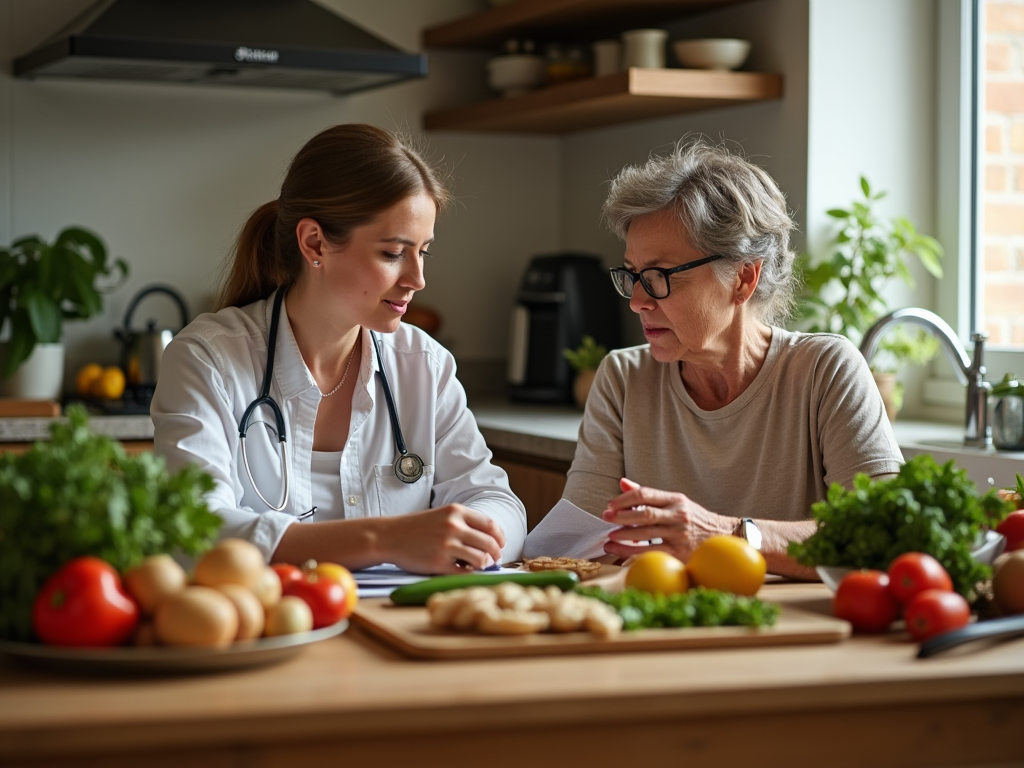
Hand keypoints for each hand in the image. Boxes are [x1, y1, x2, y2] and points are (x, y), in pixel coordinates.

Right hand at [382, 504, 505, 574]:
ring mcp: (446, 545)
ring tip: (478, 566)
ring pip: (481, 559)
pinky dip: (469, 573)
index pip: (490, 525)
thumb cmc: (417, 528)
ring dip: (483, 565)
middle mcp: (454, 526)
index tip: (500, 545)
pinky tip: (464, 570)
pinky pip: (465, 572)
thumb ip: (464, 524)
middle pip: (490, 543)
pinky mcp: (439, 563)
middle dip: (496, 554)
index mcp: (456, 511)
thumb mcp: (442, 515)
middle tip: (494, 560)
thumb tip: (490, 542)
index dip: (499, 537)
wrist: (389, 536)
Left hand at [602, 478, 734, 560]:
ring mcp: (679, 534)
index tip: (611, 505)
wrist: (722, 536)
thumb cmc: (693, 518)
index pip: (645, 494)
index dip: (624, 499)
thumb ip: (648, 495)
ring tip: (609, 537)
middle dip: (621, 516)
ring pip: (645, 534)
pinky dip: (631, 552)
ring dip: (623, 536)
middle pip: (643, 514)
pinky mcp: (679, 552)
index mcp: (675, 499)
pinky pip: (650, 552)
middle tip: (606, 518)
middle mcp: (678, 515)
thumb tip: (623, 483)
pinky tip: (619, 551)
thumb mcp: (675, 502)